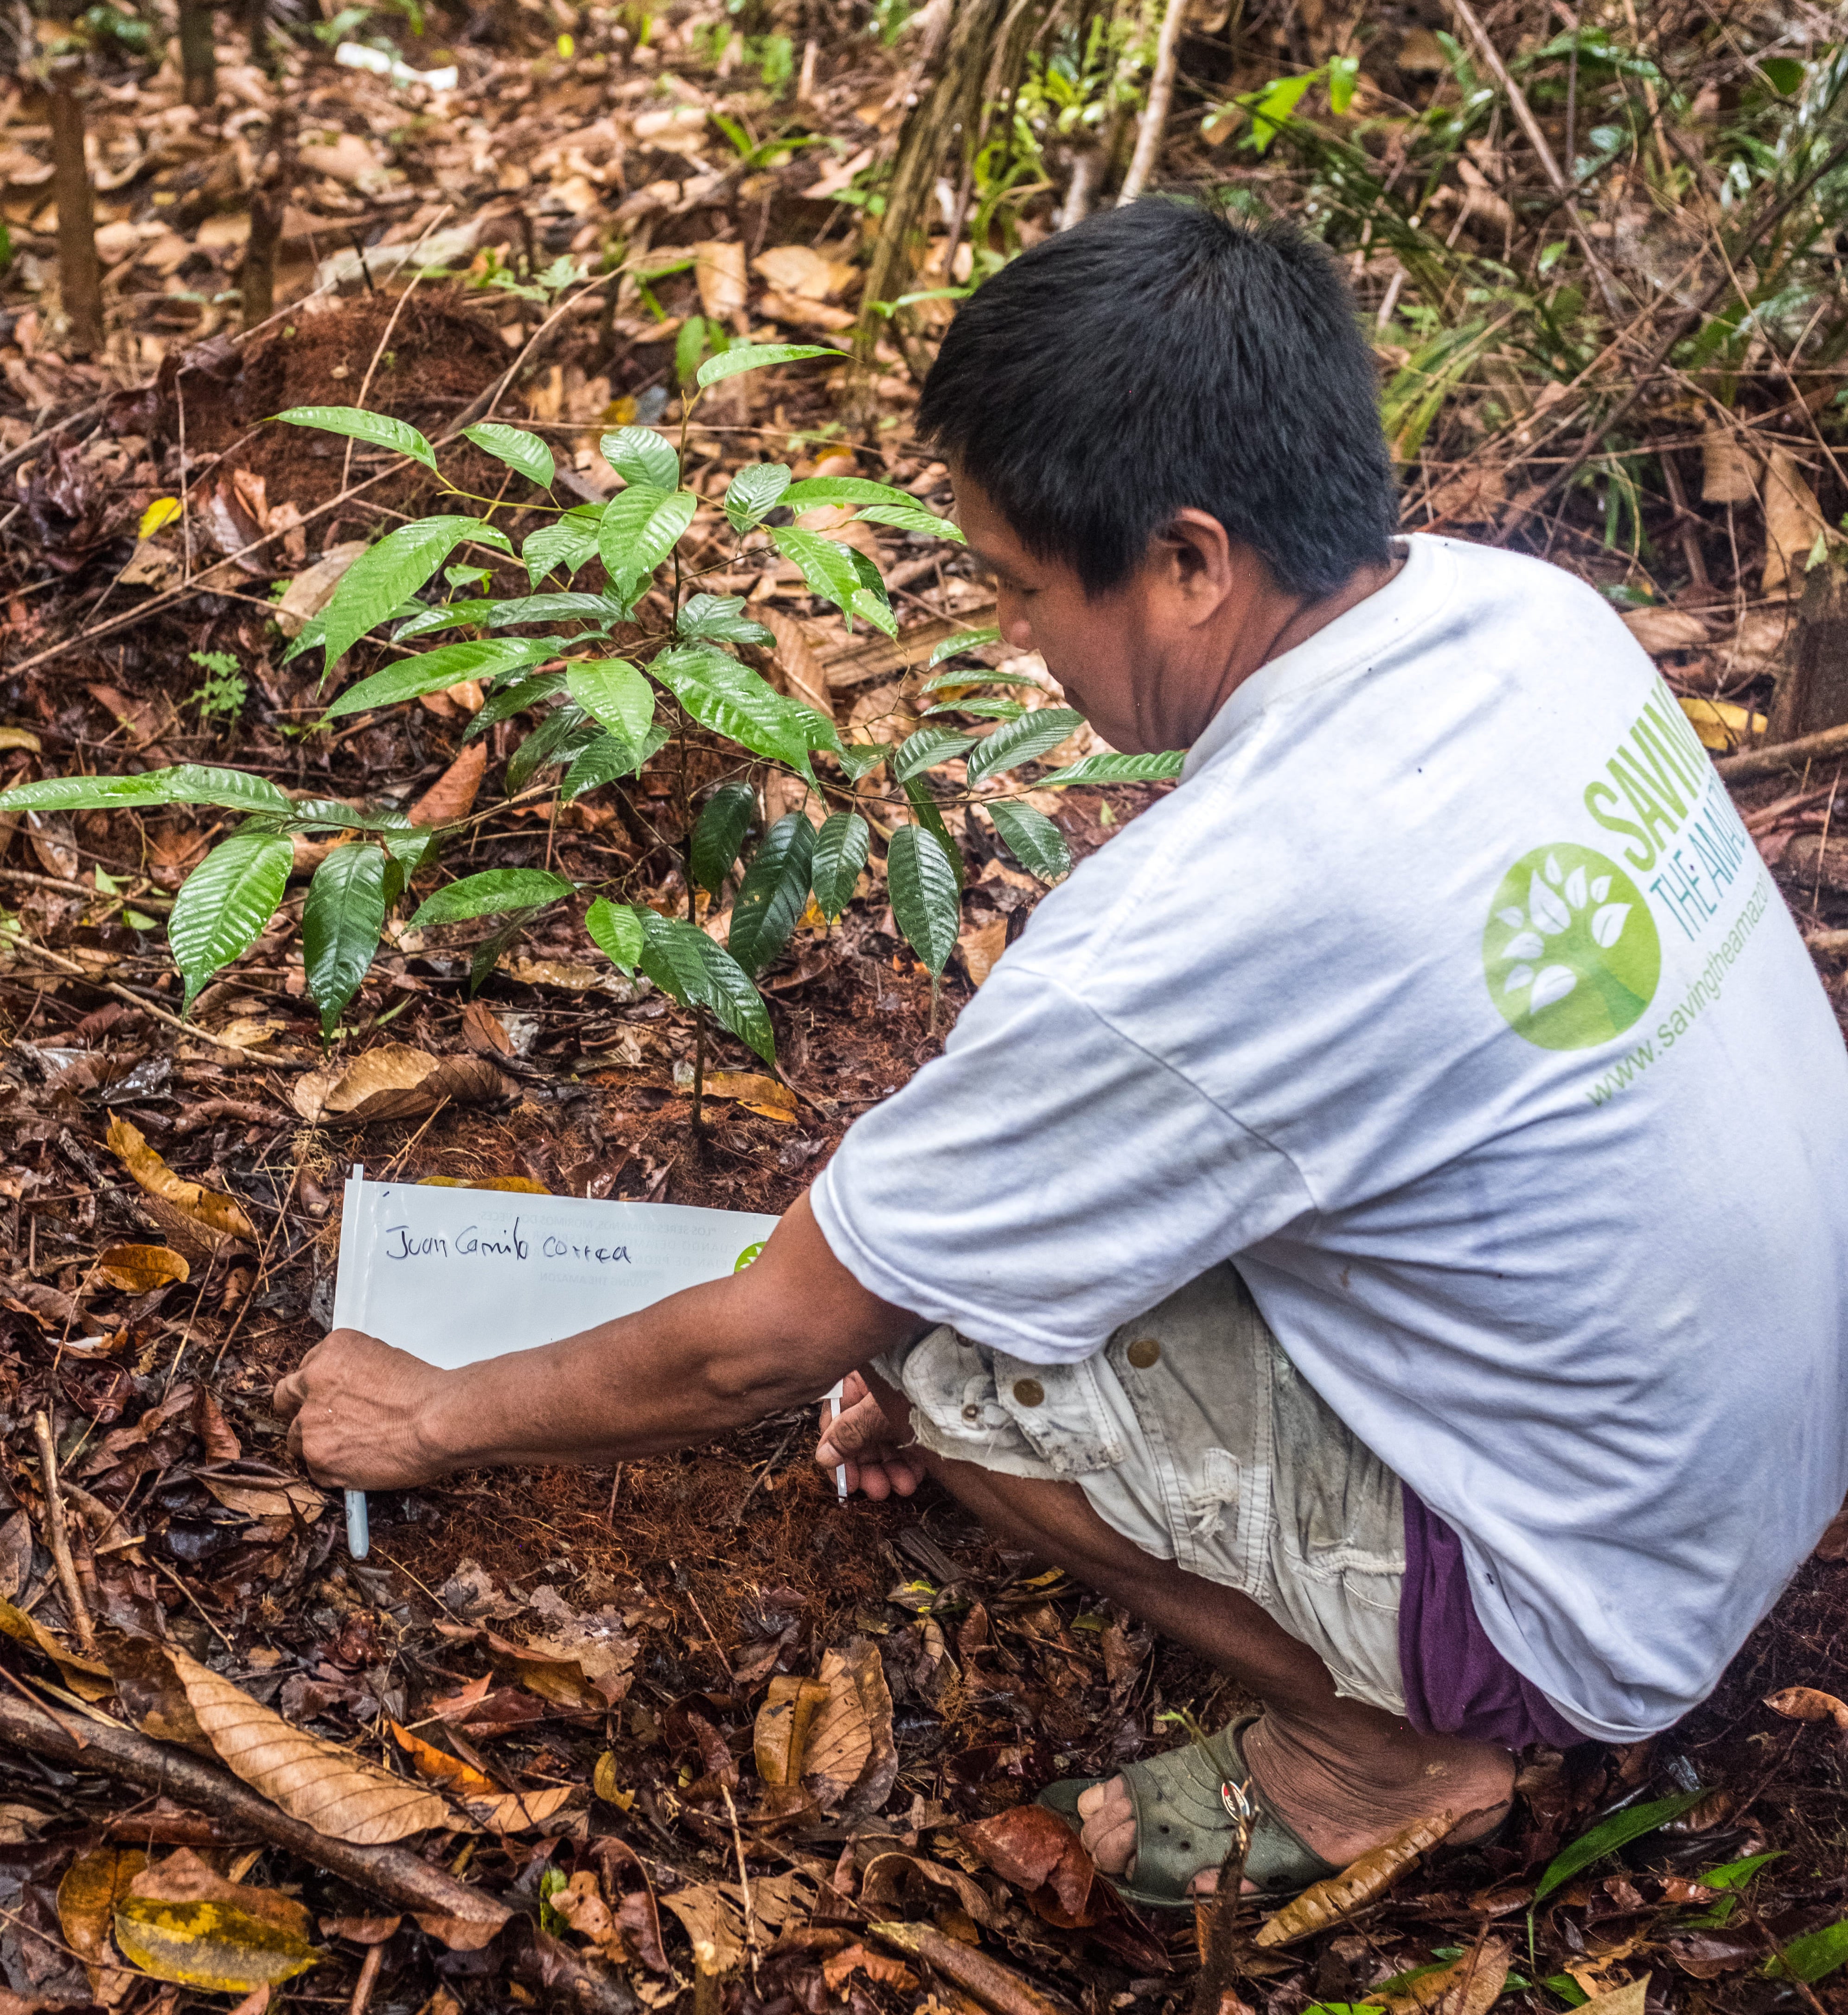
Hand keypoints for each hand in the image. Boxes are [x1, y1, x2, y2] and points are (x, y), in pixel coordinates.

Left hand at [272, 1329, 453, 1488]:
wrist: (439, 1421)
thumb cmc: (426, 1392)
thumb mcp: (386, 1358)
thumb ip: (355, 1370)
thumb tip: (350, 1387)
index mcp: (332, 1352)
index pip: (307, 1367)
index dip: (320, 1385)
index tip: (332, 1395)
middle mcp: (313, 1384)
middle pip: (286, 1397)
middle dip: (301, 1408)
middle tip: (324, 1419)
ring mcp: (311, 1424)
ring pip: (297, 1438)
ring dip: (317, 1442)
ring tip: (351, 1445)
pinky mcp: (319, 1460)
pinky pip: (314, 1469)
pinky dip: (333, 1469)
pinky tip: (360, 1462)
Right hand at [816, 1370, 925, 1500]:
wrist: (976, 1387)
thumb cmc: (924, 1388)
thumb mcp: (880, 1413)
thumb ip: (849, 1434)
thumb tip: (823, 1455)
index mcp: (861, 1375)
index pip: (835, 1416)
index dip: (835, 1451)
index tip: (843, 1480)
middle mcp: (877, 1388)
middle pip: (860, 1432)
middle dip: (867, 1467)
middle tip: (874, 1490)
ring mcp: (901, 1402)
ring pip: (884, 1442)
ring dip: (888, 1470)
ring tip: (899, 1487)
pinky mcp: (923, 1415)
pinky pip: (907, 1443)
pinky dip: (908, 1464)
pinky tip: (912, 1480)